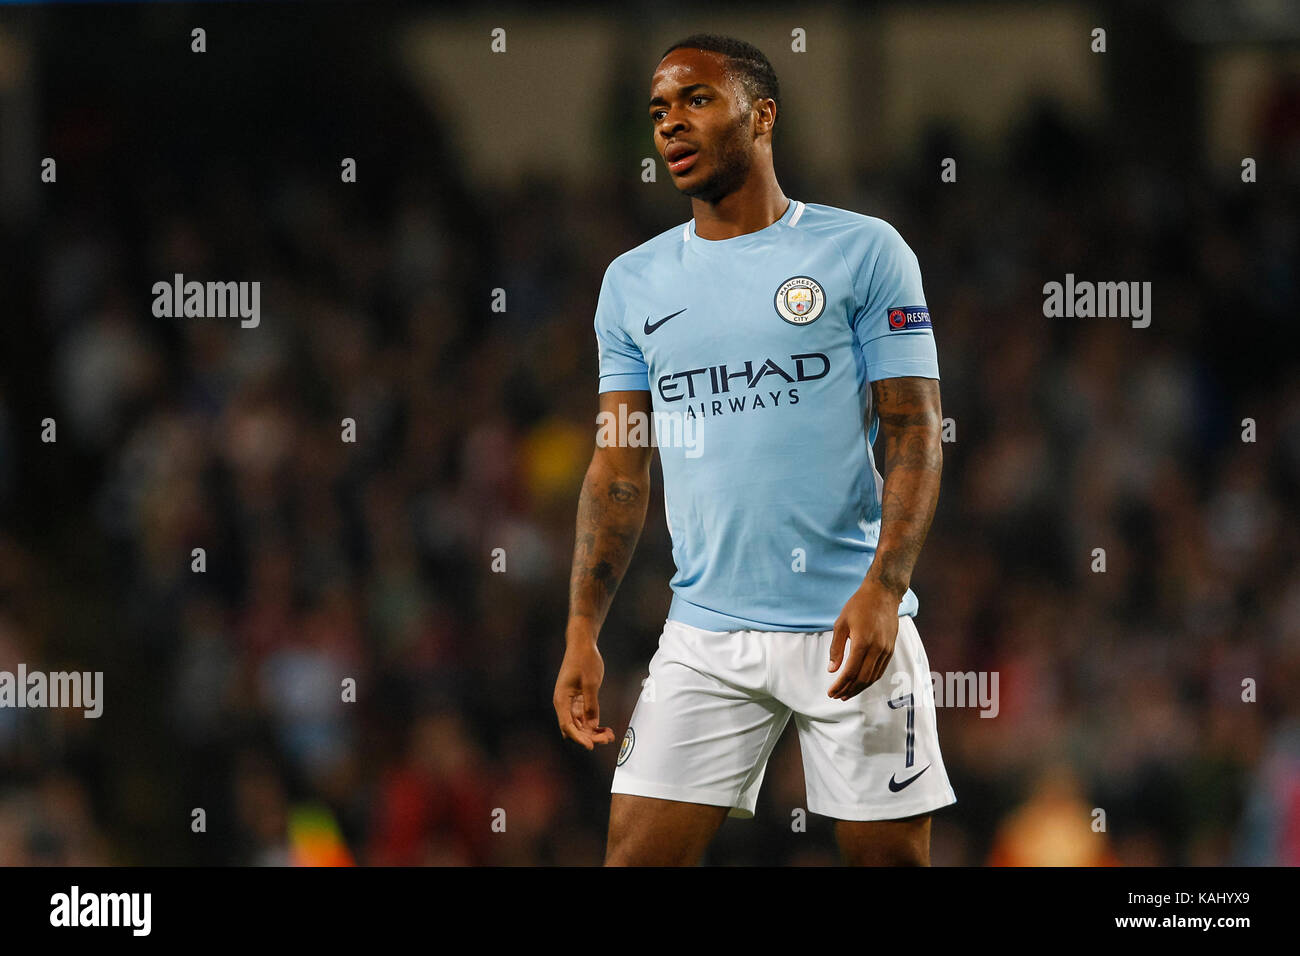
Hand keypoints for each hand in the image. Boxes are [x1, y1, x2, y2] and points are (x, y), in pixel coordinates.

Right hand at [554, 639, 616, 749]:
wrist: (582, 644)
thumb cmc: (584, 660)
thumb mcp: (591, 683)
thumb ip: (591, 705)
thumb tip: (592, 725)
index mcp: (561, 699)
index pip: (568, 725)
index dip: (579, 738)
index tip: (591, 746)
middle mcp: (563, 703)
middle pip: (574, 728)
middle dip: (589, 736)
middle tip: (607, 739)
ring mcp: (570, 702)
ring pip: (580, 724)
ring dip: (592, 732)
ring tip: (609, 736)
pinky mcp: (578, 700)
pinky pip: (584, 717)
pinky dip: (593, 723)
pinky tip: (605, 728)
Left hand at [827, 581, 900, 700]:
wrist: (883, 593)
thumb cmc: (859, 605)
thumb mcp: (841, 624)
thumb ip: (836, 648)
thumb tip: (832, 669)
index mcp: (862, 642)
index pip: (850, 672)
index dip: (840, 685)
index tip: (831, 692)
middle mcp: (877, 649)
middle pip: (863, 678)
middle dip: (849, 690)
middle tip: (837, 695)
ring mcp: (886, 650)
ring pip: (873, 677)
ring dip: (859, 688)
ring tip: (847, 693)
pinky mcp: (891, 649)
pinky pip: (880, 670)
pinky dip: (870, 679)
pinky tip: (861, 682)